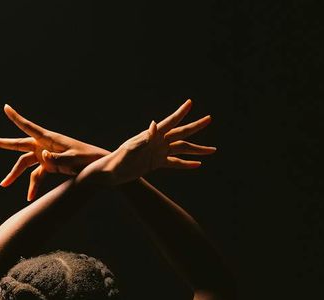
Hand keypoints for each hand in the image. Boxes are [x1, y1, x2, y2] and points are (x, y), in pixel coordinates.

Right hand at [0, 103, 108, 200]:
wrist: (100, 168)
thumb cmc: (89, 160)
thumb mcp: (75, 160)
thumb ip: (58, 159)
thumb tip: (42, 157)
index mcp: (50, 139)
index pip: (29, 127)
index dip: (16, 118)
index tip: (5, 107)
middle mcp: (45, 146)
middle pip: (20, 145)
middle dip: (3, 144)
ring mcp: (47, 156)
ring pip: (25, 164)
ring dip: (15, 175)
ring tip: (3, 185)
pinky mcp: (51, 167)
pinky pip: (37, 177)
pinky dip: (33, 187)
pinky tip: (30, 198)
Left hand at [98, 98, 215, 186]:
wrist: (110, 173)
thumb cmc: (118, 159)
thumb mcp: (131, 149)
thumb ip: (144, 138)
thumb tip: (154, 124)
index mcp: (152, 135)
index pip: (170, 122)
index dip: (181, 112)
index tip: (190, 103)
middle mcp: (157, 141)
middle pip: (181, 133)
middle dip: (196, 126)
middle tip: (210, 119)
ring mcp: (158, 152)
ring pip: (182, 149)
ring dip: (197, 149)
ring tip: (213, 150)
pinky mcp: (156, 163)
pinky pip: (175, 164)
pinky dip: (187, 164)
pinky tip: (198, 165)